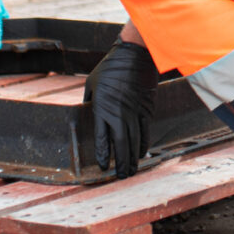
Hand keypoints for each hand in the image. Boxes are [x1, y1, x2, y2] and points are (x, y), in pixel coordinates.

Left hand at [85, 38, 158, 177]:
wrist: (135, 55)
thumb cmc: (110, 68)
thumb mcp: (92, 84)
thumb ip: (90, 102)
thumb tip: (87, 114)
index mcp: (101, 108)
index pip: (101, 139)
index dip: (102, 155)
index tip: (103, 167)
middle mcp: (119, 114)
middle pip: (120, 145)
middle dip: (121, 163)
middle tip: (121, 177)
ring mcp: (134, 113)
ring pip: (135, 141)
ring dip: (133, 158)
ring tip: (131, 171)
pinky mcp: (146, 109)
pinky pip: (145, 131)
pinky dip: (143, 144)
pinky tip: (141, 153)